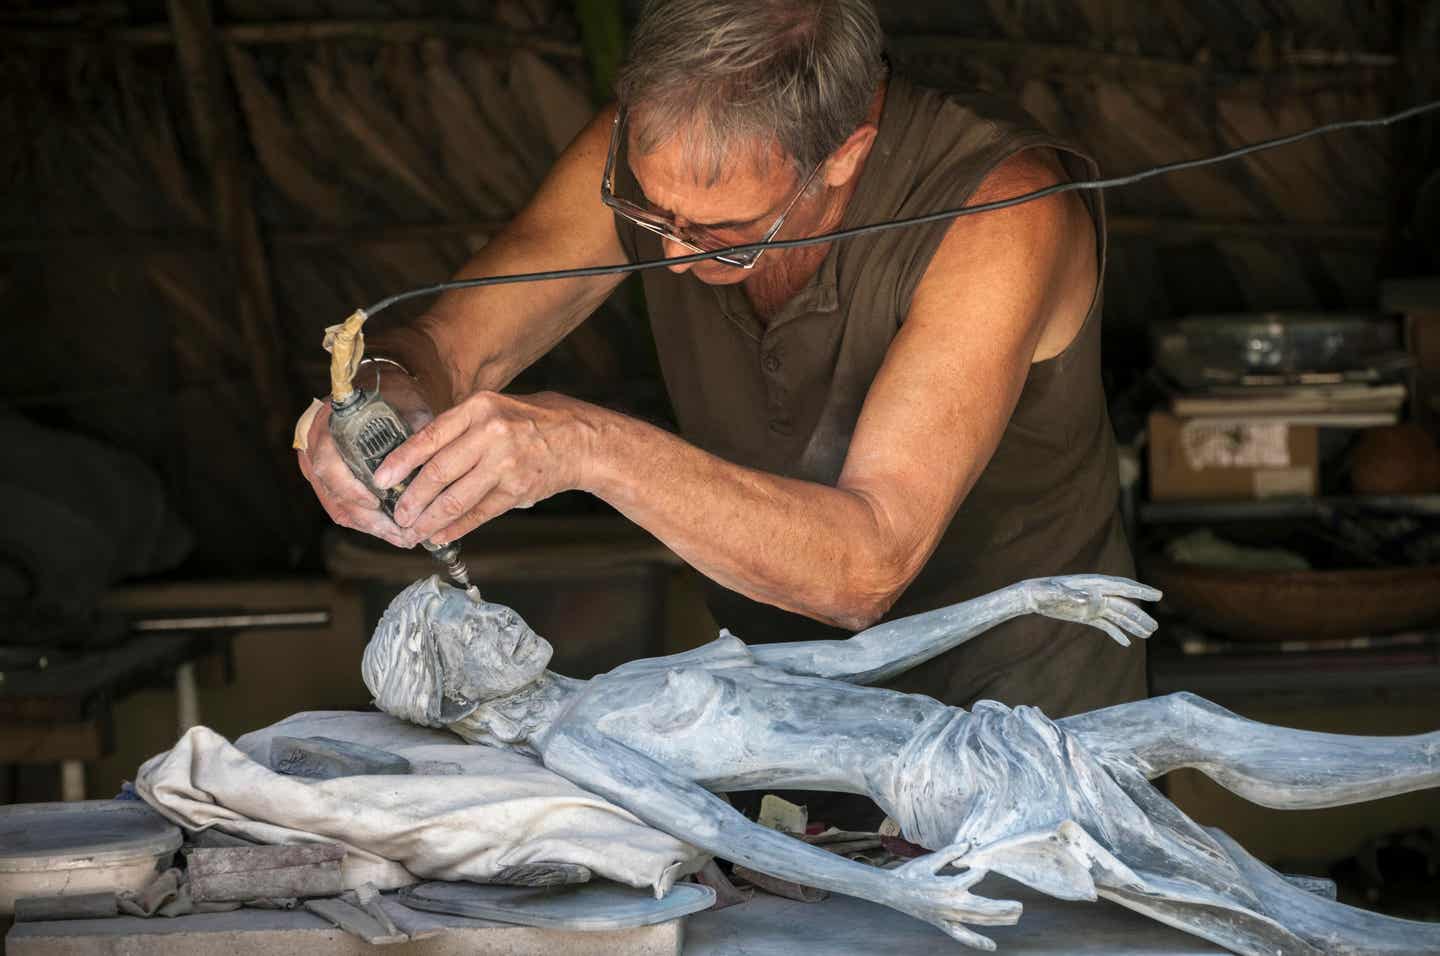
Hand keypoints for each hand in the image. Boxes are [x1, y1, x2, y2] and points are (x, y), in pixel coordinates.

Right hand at [295, 368, 432, 547]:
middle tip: (401, 534)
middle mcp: (314, 447)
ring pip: (337, 507)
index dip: (351, 488)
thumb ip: (416, 430)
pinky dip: (366, 521)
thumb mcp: (407, 403)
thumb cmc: (393, 393)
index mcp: (328, 425)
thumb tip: (431, 465)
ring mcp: (316, 466)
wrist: (378, 384)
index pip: (329, 464)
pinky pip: (341, 508)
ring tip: (401, 538)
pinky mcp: (327, 480)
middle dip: (369, 518)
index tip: (377, 502)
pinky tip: (391, 530)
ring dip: (370, 526)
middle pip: (334, 494)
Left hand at [373, 390, 593, 545]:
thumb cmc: (529, 423)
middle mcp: (491, 434)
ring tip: (413, 531)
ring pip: (456, 499)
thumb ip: (457, 430)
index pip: (429, 438)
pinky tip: (440, 535)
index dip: (401, 462)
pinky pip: (478, 513)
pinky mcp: (517, 490)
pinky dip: (456, 528)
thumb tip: (413, 459)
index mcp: (479, 409)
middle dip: (412, 499)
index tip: (380, 480)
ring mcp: (505, 464)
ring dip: (429, 520)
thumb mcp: (492, 410)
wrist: (578, 440)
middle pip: (438, 473)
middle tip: (397, 515)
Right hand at [891, 842, 1020, 949]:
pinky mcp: (943, 923)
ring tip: (1016, 917)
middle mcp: (950, 905)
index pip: (971, 879)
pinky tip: (992, 946)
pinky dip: (977, 941)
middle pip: (982, 908)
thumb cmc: (910, 873)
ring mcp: (948, 916)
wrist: (891, 892)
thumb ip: (950, 853)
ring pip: (977, 920)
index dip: (979, 872)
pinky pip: (962, 935)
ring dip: (998, 920)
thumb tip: (968, 843)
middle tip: (1020, 907)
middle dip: (1003, 908)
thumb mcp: (929, 860)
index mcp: (947, 887)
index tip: (985, 868)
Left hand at [1024, 575, 1159, 646]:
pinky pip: (1105, 625)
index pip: (1123, 588)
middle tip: (1156, 627)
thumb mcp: (1057, 593)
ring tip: (1148, 634)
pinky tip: (1126, 642)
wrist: (1031, 596)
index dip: (1141, 592)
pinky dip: (1116, 633)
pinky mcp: (1086, 615)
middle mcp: (1097, 594)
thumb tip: (1096, 598)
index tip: (1158, 595)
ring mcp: (1092, 605)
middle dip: (1140, 616)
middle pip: (1124, 605)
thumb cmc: (1043, 591)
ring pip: (1118, 616)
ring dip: (1132, 625)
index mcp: (1094, 585)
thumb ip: (1076, 596)